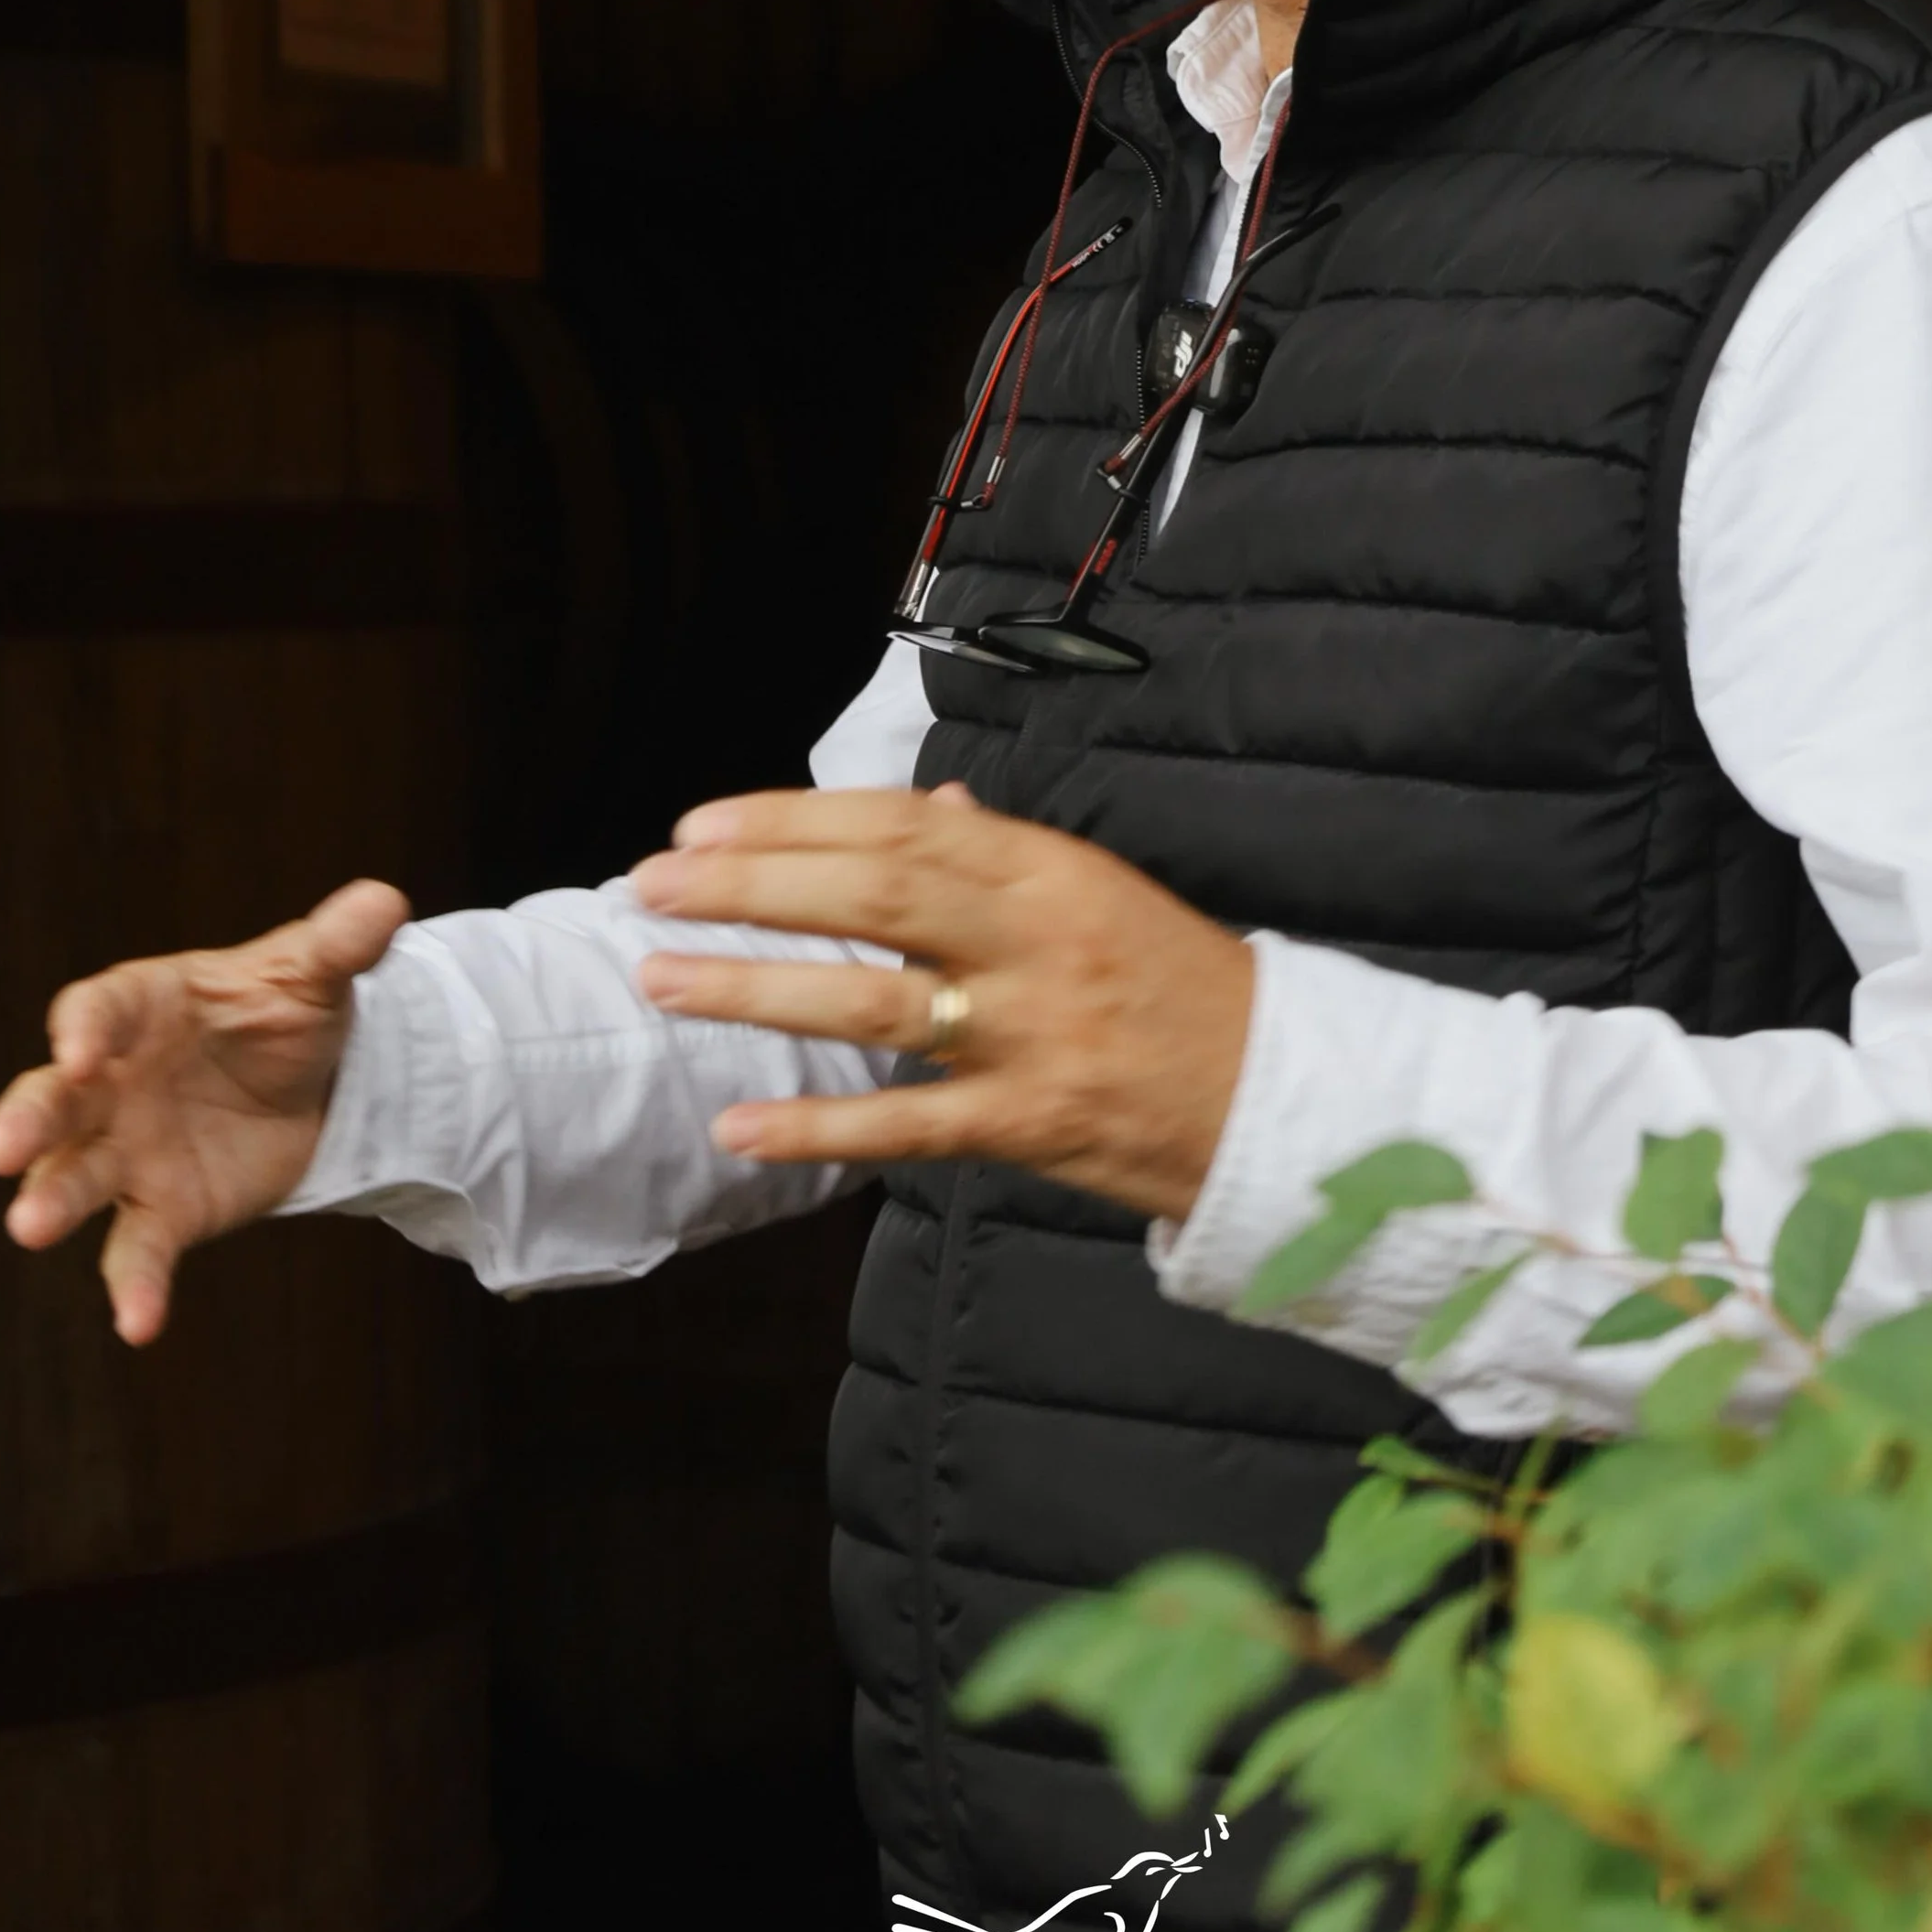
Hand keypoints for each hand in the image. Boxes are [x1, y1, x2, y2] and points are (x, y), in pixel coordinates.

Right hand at [0, 880, 408, 1346]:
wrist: (314, 1084)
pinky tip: (139, 1324)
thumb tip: (388, 900)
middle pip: (56, 1099)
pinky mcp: (162, 1209)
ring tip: (28, 1227)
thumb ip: (341, 942)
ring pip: (75, 1176)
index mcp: (142, 1006)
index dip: (84, 1028)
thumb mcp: (316, 974)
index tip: (78, 1050)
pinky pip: (138, 1250)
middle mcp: (115, 1081)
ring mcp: (129, 1150)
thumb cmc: (286, 1012)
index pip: (98, 1010)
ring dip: (50, 1199)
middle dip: (27, 1120)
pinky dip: (135, 1286)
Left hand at [628, 781, 1255, 1224]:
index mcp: (1048, 868)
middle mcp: (1035, 939)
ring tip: (661, 980)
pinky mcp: (1031, 1124)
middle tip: (653, 886)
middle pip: (874, 895)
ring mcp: (1031, 1033)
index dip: (791, 820)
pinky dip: (820, 1127)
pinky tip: (738, 1124)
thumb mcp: (1097, 892)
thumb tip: (920, 805)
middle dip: (752, 887)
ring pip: (874, 1001)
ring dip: (757, 988)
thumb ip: (999, 852)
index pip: (897, 825)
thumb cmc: (1178, 985)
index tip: (700, 827)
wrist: (1278, 1096)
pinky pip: (909, 1126)